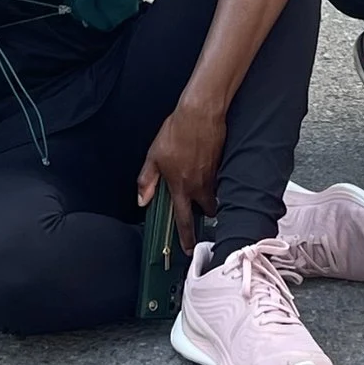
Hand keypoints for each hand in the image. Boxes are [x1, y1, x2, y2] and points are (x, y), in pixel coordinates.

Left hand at [136, 92, 227, 255]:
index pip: (185, 220)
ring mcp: (213, 176)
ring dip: (210, 197)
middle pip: (207, 211)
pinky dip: (214, 180)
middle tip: (198, 209)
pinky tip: (206, 168)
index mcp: (181, 187)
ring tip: (201, 186)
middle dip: (204, 214)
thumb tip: (142, 200)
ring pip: (215, 196)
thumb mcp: (154, 156)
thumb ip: (147, 181)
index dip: (186, 238)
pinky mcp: (221, 165)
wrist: (200, 114)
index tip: (188, 250)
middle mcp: (200, 186)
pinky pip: (219, 180)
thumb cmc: (177, 133)